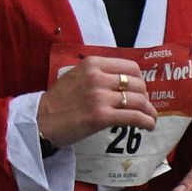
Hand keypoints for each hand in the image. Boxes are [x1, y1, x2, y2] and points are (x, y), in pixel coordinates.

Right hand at [36, 57, 157, 146]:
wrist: (41, 120)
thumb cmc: (58, 101)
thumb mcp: (76, 76)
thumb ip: (98, 74)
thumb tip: (124, 81)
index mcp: (92, 64)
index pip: (130, 67)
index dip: (139, 80)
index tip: (139, 90)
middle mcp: (97, 77)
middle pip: (137, 84)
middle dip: (145, 97)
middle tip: (143, 106)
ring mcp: (99, 97)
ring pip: (139, 101)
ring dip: (149, 111)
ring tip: (150, 118)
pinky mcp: (101, 116)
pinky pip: (133, 117)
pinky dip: (146, 122)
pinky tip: (148, 126)